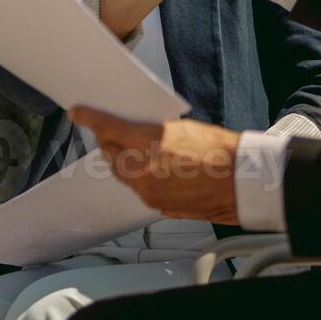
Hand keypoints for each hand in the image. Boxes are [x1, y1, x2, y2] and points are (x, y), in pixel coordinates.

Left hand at [69, 106, 240, 224]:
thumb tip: (134, 134)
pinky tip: (154, 171)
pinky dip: (139, 178)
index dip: (90, 118)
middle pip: (110, 153)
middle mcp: (142, 170)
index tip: (79, 113)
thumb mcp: (181, 129)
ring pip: (121, 172)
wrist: (241, 181)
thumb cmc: (221, 151)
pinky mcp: (156, 206)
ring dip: (123, 161)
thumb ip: (150, 133)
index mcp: (148, 143)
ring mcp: (147, 191)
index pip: (108, 128)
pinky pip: (137, 188)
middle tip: (113, 132)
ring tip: (138, 152)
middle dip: (109, 141)